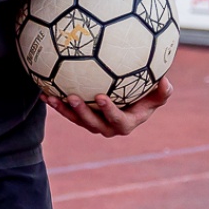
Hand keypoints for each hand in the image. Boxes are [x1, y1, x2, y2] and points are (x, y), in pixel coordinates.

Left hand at [44, 76, 171, 137]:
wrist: (131, 98)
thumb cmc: (148, 95)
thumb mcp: (158, 94)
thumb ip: (163, 91)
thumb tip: (164, 81)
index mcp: (126, 123)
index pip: (118, 120)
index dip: (109, 111)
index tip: (101, 96)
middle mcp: (108, 127)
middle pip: (92, 123)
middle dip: (81, 112)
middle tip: (72, 97)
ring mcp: (93, 123)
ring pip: (76, 119)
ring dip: (63, 110)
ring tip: (52, 97)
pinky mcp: (81, 117)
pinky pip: (68, 112)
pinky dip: (56, 104)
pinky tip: (44, 93)